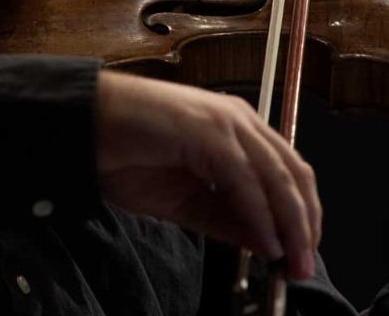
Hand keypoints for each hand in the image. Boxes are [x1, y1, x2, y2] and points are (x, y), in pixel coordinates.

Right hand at [94, 70, 320, 280]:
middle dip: (304, 225)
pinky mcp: (208, 131)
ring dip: (290, 225)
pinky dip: (260, 215)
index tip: (300, 254)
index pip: (289, 173)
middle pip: (293, 174)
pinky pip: (245, 180)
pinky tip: (265, 243)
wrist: (83, 128)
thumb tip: (267, 244)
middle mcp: (238, 120)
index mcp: (236, 130)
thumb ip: (226, 219)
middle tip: (303, 267)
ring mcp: (225, 122)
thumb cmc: (126, 155)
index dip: (302, 216)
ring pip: (277, 176)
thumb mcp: (186, 201)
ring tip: (292, 262)